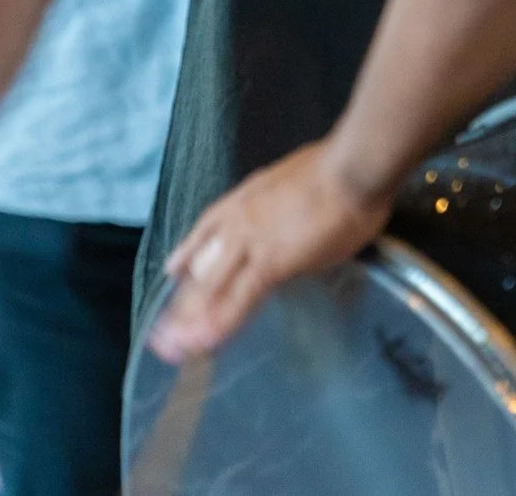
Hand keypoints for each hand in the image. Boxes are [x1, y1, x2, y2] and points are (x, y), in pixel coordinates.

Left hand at [148, 140, 393, 362]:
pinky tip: (206, 342)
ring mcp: (251, 242)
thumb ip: (282, 209)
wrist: (350, 169)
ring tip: (174, 348)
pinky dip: (222, 323)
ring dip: (192, 319)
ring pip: (212, 286)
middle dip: (184, 301)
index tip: (173, 272)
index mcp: (245, 199)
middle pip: (202, 266)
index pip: (207, 231)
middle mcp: (238, 220)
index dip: (188, 254)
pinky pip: (239, 299)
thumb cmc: (337, 171)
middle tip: (165, 329)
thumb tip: (288, 227)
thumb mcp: (294, 183)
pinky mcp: (270, 264)